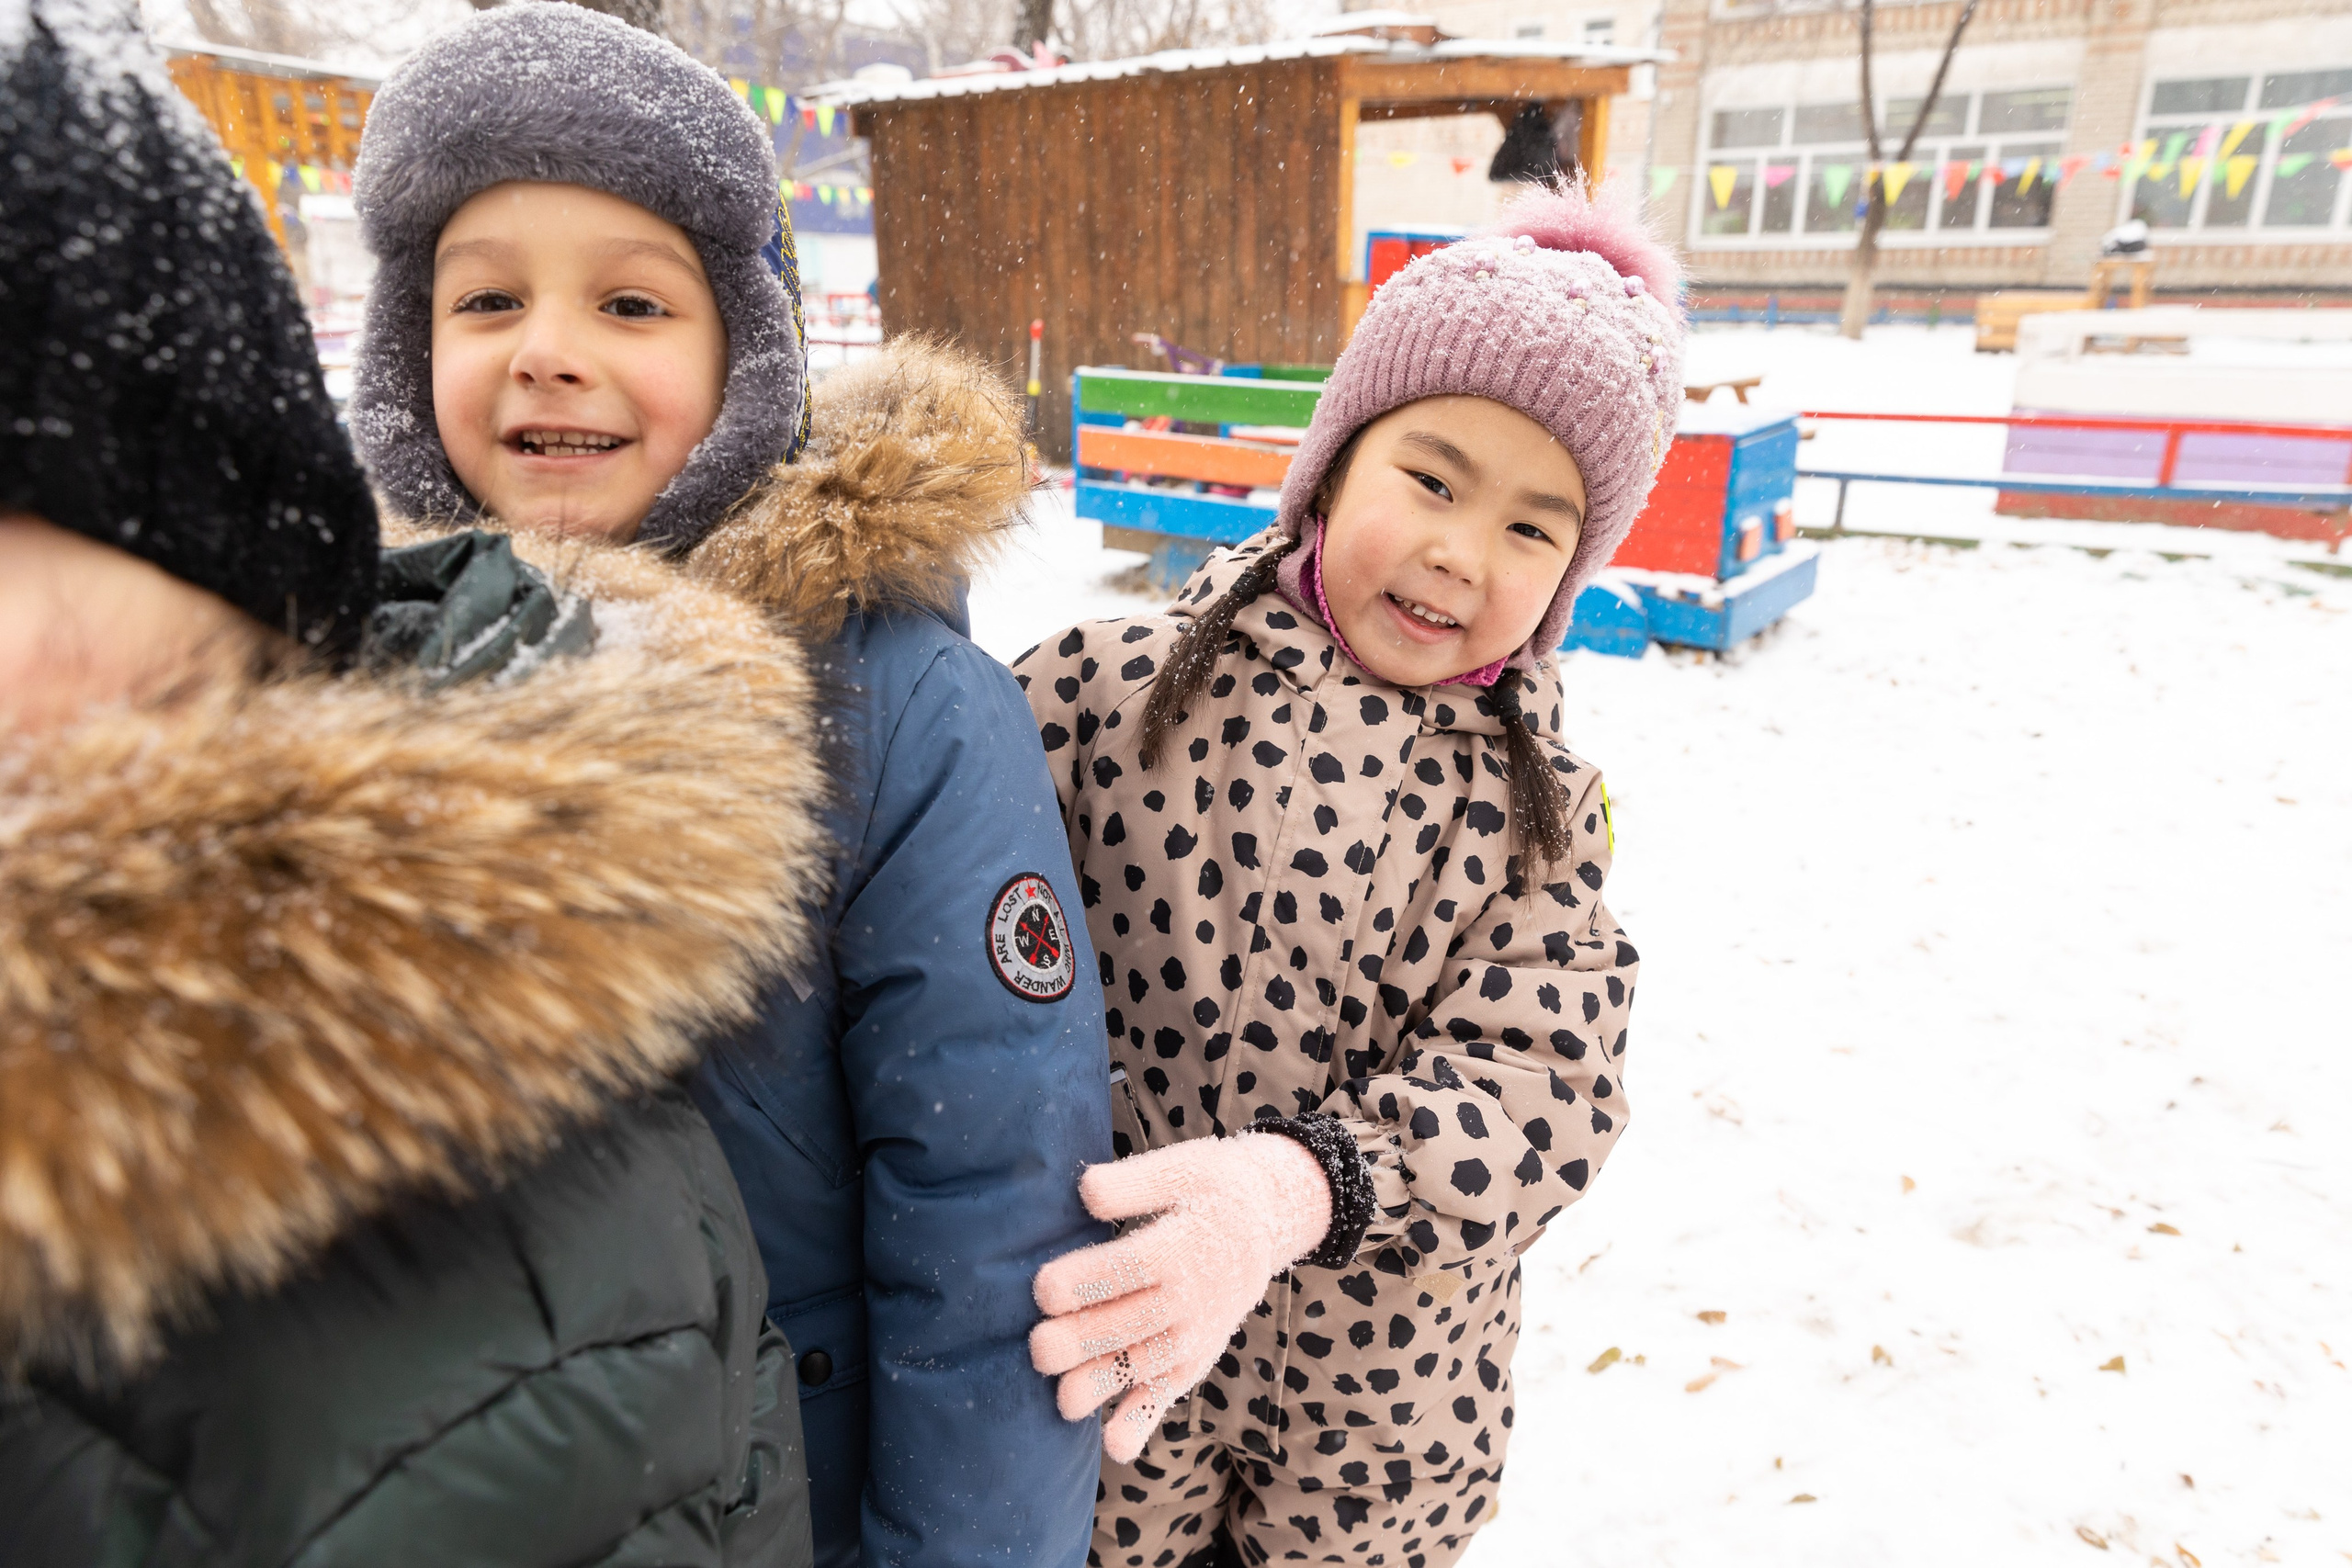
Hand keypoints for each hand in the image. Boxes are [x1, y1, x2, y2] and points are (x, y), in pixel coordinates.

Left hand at [1029, 1132, 1331, 1462]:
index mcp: (1182, 1247)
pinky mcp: (1188, 1362)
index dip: (1086, 1282)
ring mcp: (1191, 1337)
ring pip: (1143, 1367)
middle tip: (1038, 1348)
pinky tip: (1113, 1447)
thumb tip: (1085, 1190)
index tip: (1043, 1288)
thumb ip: (1133, 1182)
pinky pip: (1165, 1397)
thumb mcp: (1182, 1167)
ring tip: (1064, 1401)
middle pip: (1130, 1325)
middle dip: (1081, 1341)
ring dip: (1104, 1386)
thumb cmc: (1209, 1189)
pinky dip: (1142, 1423)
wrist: (1265, 1222)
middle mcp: (1189, 1300)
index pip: (1130, 1269)